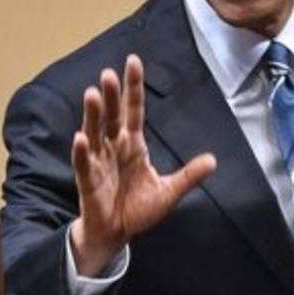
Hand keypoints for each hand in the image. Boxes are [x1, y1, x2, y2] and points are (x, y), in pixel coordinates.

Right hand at [69, 55, 215, 275]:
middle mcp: (114, 148)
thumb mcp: (170, 191)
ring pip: (94, 133)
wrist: (117, 233)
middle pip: (112, 117)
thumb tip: (213, 160)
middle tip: (108, 73)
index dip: (133, 88)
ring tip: (92, 94)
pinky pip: (84, 165)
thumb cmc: (138, 208)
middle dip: (110, 96)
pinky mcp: (88, 182)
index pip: (134, 111)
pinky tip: (80, 137)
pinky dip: (82, 152)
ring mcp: (99, 163)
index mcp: (134, 145)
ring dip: (93, 115)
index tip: (133, 62)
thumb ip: (189, 176)